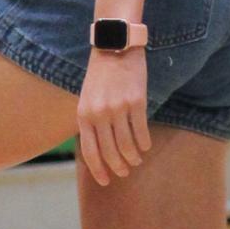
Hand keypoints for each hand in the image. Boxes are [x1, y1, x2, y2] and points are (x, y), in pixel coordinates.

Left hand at [78, 47, 150, 184]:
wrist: (115, 48)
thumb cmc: (100, 75)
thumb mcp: (87, 98)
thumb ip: (90, 121)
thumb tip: (98, 149)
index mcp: (84, 115)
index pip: (90, 151)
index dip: (99, 170)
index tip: (106, 181)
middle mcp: (99, 114)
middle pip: (110, 152)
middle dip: (117, 166)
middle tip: (124, 172)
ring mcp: (118, 108)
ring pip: (126, 145)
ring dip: (132, 157)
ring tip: (136, 160)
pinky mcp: (136, 102)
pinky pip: (141, 131)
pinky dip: (144, 142)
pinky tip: (145, 146)